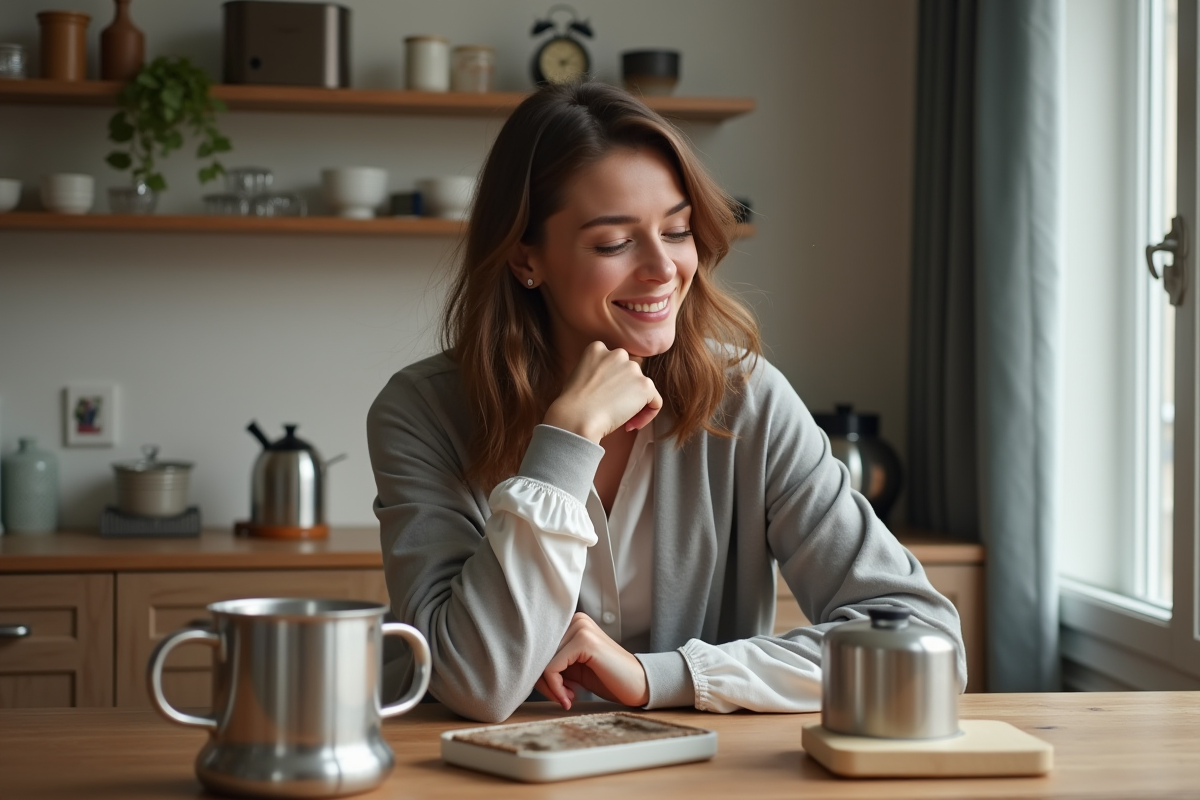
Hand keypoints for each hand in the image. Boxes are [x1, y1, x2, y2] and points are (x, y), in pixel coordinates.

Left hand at [535, 612, 650, 710]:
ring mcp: (580, 628)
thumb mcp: (574, 668)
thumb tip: (524, 669)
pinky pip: (552, 668)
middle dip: (544, 682)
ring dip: (551, 687)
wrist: (639, 685)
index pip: (539, 647)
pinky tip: (570, 698)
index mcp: (572, 622)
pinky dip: (556, 688)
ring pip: (542, 662)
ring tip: (568, 698)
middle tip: (562, 698)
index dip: (540, 673)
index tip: (556, 692)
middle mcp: (575, 619)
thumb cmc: (608, 678)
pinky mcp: (584, 641)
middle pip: (538, 653)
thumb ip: (553, 662)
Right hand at [543, 342, 662, 443]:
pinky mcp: (645, 385)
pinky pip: (655, 402)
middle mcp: (618, 354)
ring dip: (635, 404)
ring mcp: (633, 368)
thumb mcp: (579, 376)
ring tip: (619, 420)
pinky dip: (647, 416)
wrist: (576, 417)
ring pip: (642, 388)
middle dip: (625, 391)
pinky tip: (629, 426)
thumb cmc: (572, 405)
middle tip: (612, 410)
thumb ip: (598, 372)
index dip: (612, 383)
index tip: (604, 398)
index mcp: (598, 348)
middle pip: (630, 373)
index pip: (615, 363)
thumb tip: (612, 384)